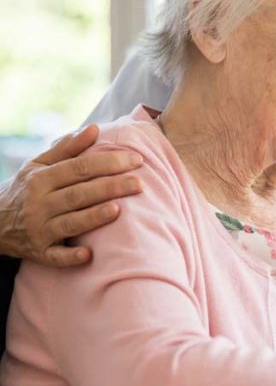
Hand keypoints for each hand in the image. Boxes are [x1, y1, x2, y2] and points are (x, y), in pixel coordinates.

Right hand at [0, 125, 142, 265]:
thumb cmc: (26, 189)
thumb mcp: (39, 165)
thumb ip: (67, 149)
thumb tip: (95, 129)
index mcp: (41, 179)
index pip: (79, 168)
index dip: (108, 163)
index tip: (136, 160)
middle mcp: (39, 203)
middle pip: (79, 194)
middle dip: (110, 188)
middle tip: (139, 184)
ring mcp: (38, 229)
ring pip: (69, 223)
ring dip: (92, 217)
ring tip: (118, 210)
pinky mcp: (38, 252)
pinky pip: (54, 256)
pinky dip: (70, 256)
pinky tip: (88, 255)